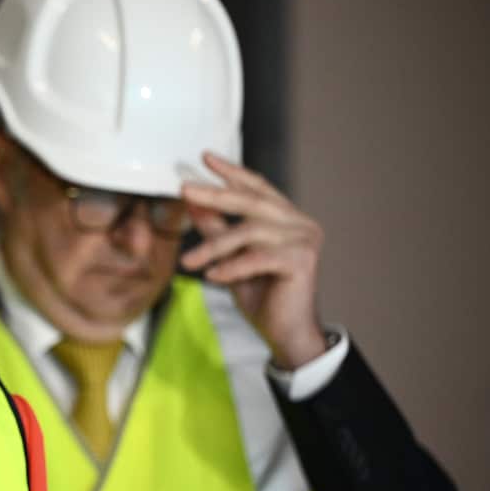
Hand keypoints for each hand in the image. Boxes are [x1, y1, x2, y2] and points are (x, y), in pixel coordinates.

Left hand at [180, 152, 327, 368]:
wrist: (285, 332)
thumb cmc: (261, 294)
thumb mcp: (229, 256)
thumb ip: (215, 228)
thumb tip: (192, 202)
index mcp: (286, 218)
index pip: (257, 188)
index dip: (232, 173)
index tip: (205, 158)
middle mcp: (300, 223)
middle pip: (251, 203)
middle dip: (215, 195)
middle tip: (185, 190)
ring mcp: (305, 239)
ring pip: (249, 232)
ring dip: (214, 247)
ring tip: (188, 262)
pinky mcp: (303, 260)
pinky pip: (258, 257)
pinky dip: (232, 266)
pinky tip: (213, 276)